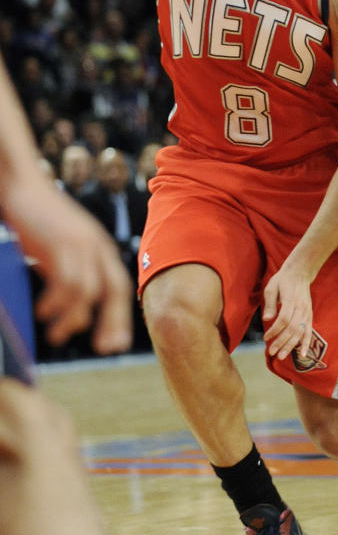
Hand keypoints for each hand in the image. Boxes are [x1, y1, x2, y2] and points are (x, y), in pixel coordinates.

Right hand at [4, 181, 131, 354]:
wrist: (21, 185)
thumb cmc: (37, 219)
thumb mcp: (60, 247)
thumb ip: (69, 269)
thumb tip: (67, 303)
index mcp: (101, 249)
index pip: (119, 287)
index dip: (119, 316)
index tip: (115, 344)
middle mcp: (98, 247)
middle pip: (115, 290)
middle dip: (112, 322)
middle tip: (104, 349)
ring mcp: (82, 244)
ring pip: (89, 292)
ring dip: (74, 318)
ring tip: (57, 336)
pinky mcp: (61, 243)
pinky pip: (66, 282)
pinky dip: (56, 303)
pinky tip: (43, 313)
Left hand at [262, 256, 314, 359]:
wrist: (300, 273)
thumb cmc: (283, 280)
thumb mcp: (271, 287)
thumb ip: (270, 304)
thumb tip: (267, 319)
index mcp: (291, 300)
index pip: (284, 319)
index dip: (275, 330)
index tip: (265, 337)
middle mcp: (302, 308)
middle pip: (293, 329)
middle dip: (282, 342)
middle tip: (272, 352)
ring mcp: (307, 312)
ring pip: (300, 332)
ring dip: (291, 346)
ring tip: (282, 356)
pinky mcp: (309, 315)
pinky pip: (309, 332)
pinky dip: (306, 344)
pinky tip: (303, 354)